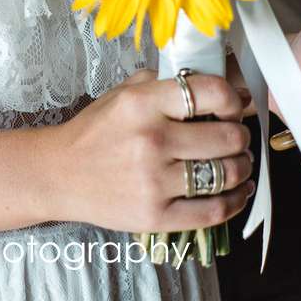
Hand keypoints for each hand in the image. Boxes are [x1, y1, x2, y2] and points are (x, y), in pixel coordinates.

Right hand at [44, 69, 255, 232]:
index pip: (212, 93)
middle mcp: (151, 141)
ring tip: (238, 163)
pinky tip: (237, 191)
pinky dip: (235, 201)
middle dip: (240, 136)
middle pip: (227, 137)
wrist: (59, 174)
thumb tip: (223, 88)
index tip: (232, 108)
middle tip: (236, 137)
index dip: (233, 100)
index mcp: (143, 104)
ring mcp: (154, 182)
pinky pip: (214, 211)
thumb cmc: (95, 132)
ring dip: (241, 167)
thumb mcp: (124, 93)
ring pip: (226, 174)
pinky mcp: (156, 217)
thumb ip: (167, 83)